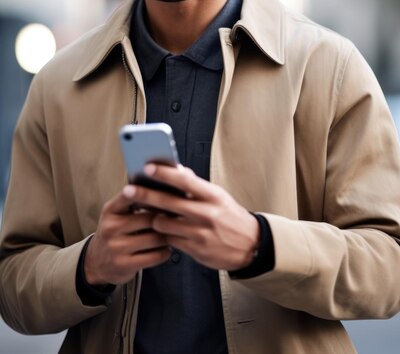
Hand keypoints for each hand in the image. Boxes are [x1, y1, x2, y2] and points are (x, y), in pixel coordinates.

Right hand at [84, 188, 170, 285]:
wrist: (96, 262)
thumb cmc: (114, 232)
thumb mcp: (116, 213)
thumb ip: (134, 201)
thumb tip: (164, 192)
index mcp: (110, 210)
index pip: (130, 195)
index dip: (150, 193)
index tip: (167, 193)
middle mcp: (111, 227)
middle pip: (150, 219)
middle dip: (166, 219)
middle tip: (179, 218)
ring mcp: (116, 247)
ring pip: (155, 238)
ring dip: (168, 237)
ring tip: (173, 234)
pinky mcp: (124, 265)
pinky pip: (155, 256)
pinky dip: (165, 252)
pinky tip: (166, 249)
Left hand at [127, 164, 259, 270]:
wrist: (251, 245)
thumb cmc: (231, 216)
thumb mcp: (219, 196)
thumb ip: (197, 186)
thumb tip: (177, 170)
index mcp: (213, 196)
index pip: (185, 180)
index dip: (164, 174)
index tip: (147, 168)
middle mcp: (207, 213)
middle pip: (169, 202)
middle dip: (145, 195)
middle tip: (129, 190)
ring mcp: (200, 233)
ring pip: (164, 224)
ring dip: (154, 219)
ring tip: (149, 214)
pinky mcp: (196, 250)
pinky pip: (170, 240)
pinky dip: (163, 234)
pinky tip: (161, 230)